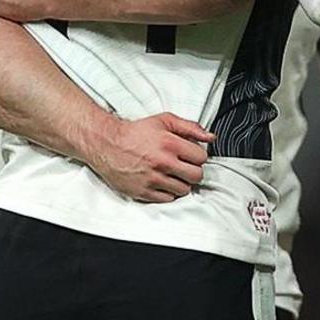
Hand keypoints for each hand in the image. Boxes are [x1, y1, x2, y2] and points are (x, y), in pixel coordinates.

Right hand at [82, 113, 213, 202]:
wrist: (107, 144)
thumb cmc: (136, 133)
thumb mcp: (164, 121)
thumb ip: (190, 127)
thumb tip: (211, 137)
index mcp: (170, 143)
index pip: (202, 158)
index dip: (197, 156)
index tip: (190, 155)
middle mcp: (163, 163)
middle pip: (196, 176)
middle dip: (193, 171)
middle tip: (183, 166)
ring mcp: (153, 179)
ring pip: (184, 189)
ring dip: (181, 182)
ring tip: (171, 174)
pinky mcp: (143, 192)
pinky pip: (168, 199)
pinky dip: (168, 192)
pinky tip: (161, 181)